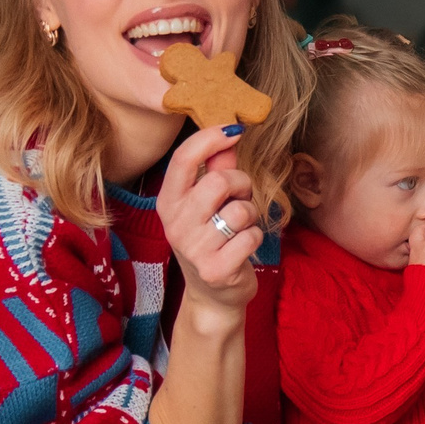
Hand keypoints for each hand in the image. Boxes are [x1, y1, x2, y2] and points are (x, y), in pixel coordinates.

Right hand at [159, 125, 261, 324]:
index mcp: (169, 202)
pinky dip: (255, 237)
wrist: (213, 295)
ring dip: (250, 214)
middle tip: (242, 197)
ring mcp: (194, 249)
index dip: (210, 138)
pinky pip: (251, 236)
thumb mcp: (208, 203)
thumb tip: (229, 132)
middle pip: (219, 182)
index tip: (234, 129)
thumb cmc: (213, 240)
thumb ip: (217, 168)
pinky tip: (243, 248)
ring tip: (240, 227)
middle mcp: (175, 224)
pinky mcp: (216, 270)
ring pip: (240, 210)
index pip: (183, 160)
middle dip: (242, 184)